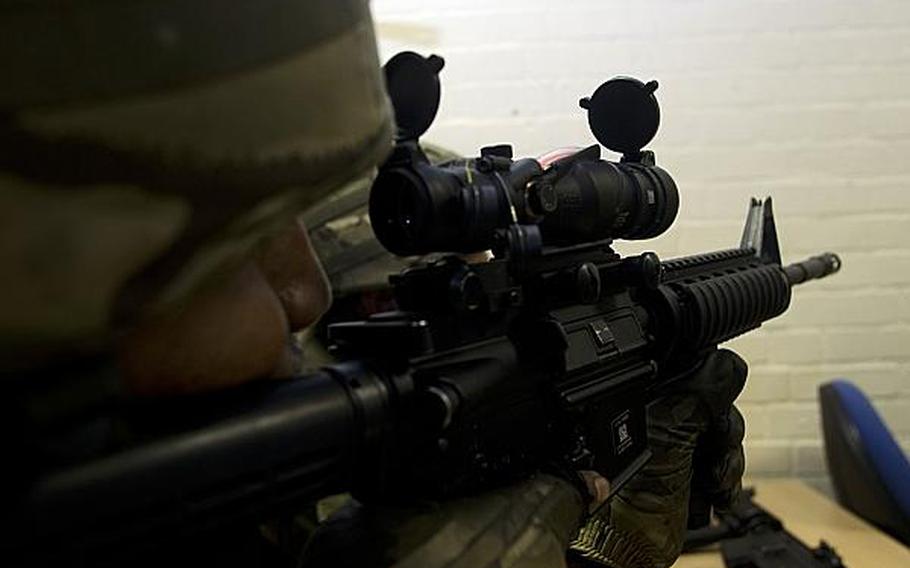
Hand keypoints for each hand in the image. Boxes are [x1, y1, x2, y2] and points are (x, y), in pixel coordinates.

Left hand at [569, 349, 747, 567]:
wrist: (625, 551)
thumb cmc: (628, 498)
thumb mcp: (668, 437)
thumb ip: (697, 397)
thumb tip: (727, 362)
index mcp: (646, 399)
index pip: (695, 375)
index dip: (716, 397)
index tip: (719, 423)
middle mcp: (656, 417)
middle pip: (714, 409)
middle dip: (724, 438)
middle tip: (713, 463)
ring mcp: (670, 446)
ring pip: (720, 440)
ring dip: (726, 464)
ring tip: (713, 485)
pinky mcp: (682, 472)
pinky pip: (718, 465)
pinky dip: (724, 481)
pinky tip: (715, 496)